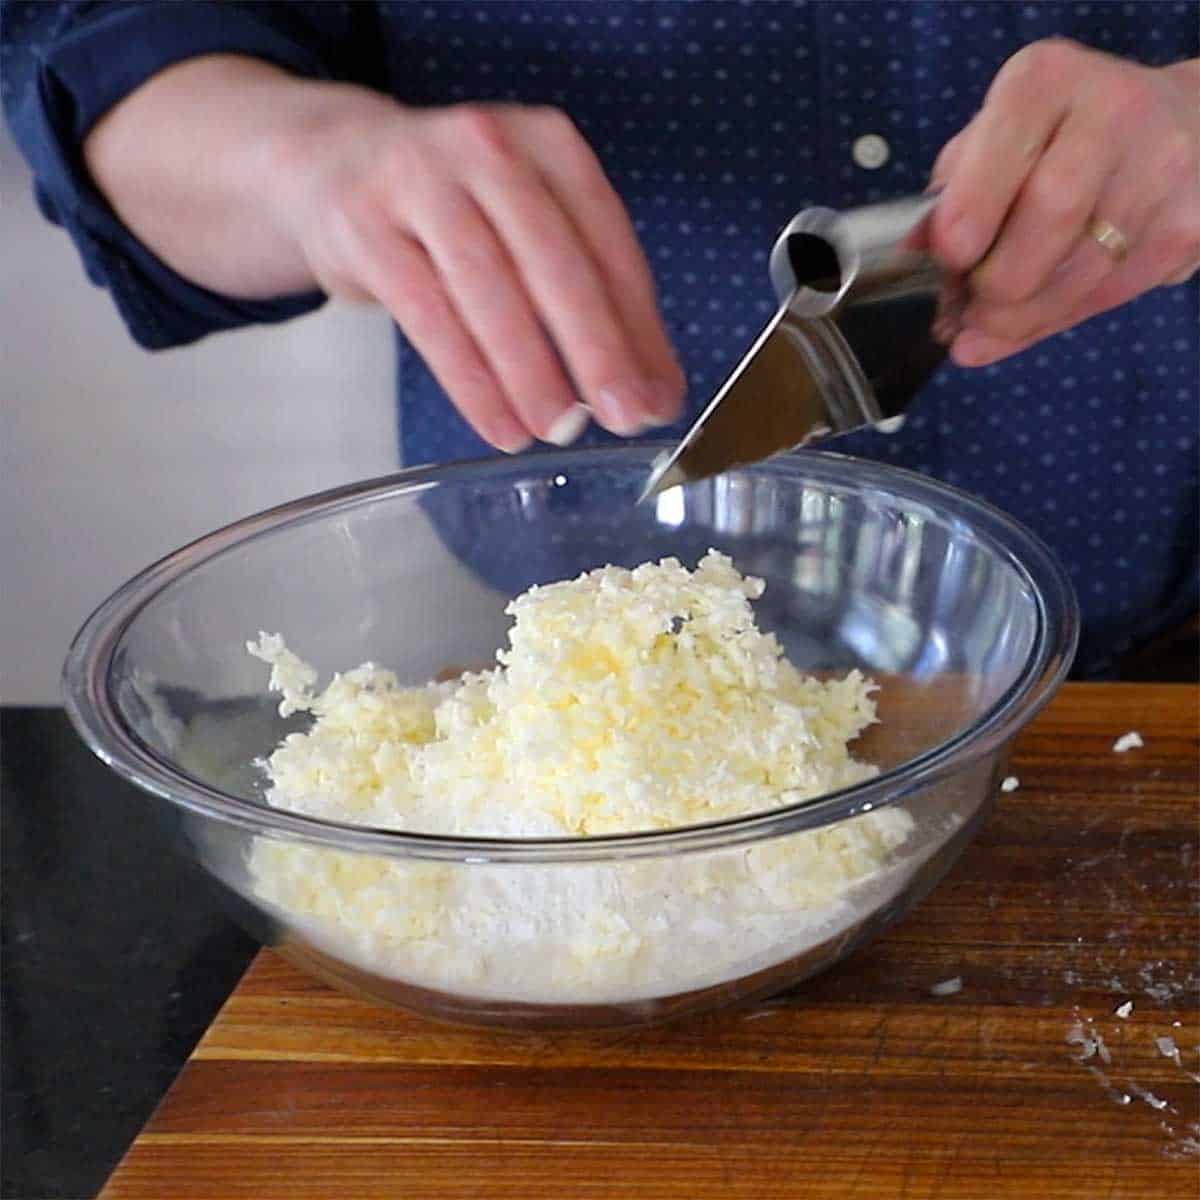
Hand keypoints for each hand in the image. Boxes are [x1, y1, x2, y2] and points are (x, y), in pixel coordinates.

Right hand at [269, 93, 684, 450]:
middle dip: (596, 349)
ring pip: (488, 288)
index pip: (609, 243)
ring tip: (560, 431)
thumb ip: (596, 300)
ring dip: (530, 371)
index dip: (640, 327)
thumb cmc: (457, 211)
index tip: (659, 397)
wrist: (333, 164)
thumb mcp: (530, 227)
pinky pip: (428, 316)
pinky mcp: (365, 227)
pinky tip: (500, 426)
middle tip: (624, 418)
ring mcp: (420, 181)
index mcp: (550, 145)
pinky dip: (470, 382)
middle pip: (554, 262)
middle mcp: (489, 148)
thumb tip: (657, 393)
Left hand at [928, 41, 1199, 366]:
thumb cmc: (1055, 139)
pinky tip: (1025, 322)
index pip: (1010, 146)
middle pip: (1053, 211)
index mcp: (1046, 84)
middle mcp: (1113, 115)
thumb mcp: (992, 143)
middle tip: (970, 306)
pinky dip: (1054, 320)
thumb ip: (950, 197)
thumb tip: (912, 257)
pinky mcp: (1185, 227)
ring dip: (1020, 317)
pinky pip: (1109, 296)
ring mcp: (1160, 170)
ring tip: (987, 322)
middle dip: (999, 279)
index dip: (973, 209)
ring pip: (1082, 270)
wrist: (1172, 127)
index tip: (951, 255)